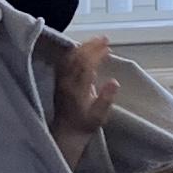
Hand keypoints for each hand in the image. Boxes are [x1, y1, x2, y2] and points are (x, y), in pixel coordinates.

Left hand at [50, 30, 117, 160]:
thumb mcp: (99, 116)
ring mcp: (60, 81)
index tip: (108, 47)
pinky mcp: (58, 81)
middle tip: (104, 39)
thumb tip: (114, 81)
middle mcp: (66, 82)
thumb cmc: (85, 125)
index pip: (86, 65)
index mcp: (77, 90)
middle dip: (91, 46)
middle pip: (77, 58)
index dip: (97, 54)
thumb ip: (106, 99)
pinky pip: (64, 62)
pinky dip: (73, 52)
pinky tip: (81, 49)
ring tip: (95, 41)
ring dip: (82, 47)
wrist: (66, 133)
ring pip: (70, 58)